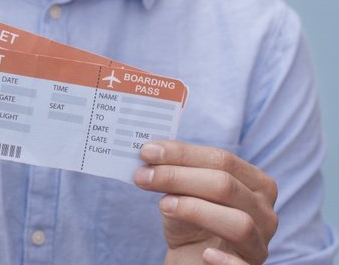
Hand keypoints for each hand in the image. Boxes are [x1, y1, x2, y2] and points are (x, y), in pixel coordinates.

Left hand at [133, 140, 277, 264]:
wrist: (191, 261)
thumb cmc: (190, 223)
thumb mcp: (181, 194)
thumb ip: (174, 174)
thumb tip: (150, 154)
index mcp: (255, 182)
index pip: (221, 159)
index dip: (183, 154)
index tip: (148, 152)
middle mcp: (264, 211)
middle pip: (225, 186)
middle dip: (178, 177)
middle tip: (142, 176)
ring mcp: (260, 243)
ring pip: (238, 222)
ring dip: (196, 210)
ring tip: (163, 205)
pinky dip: (225, 260)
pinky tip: (206, 254)